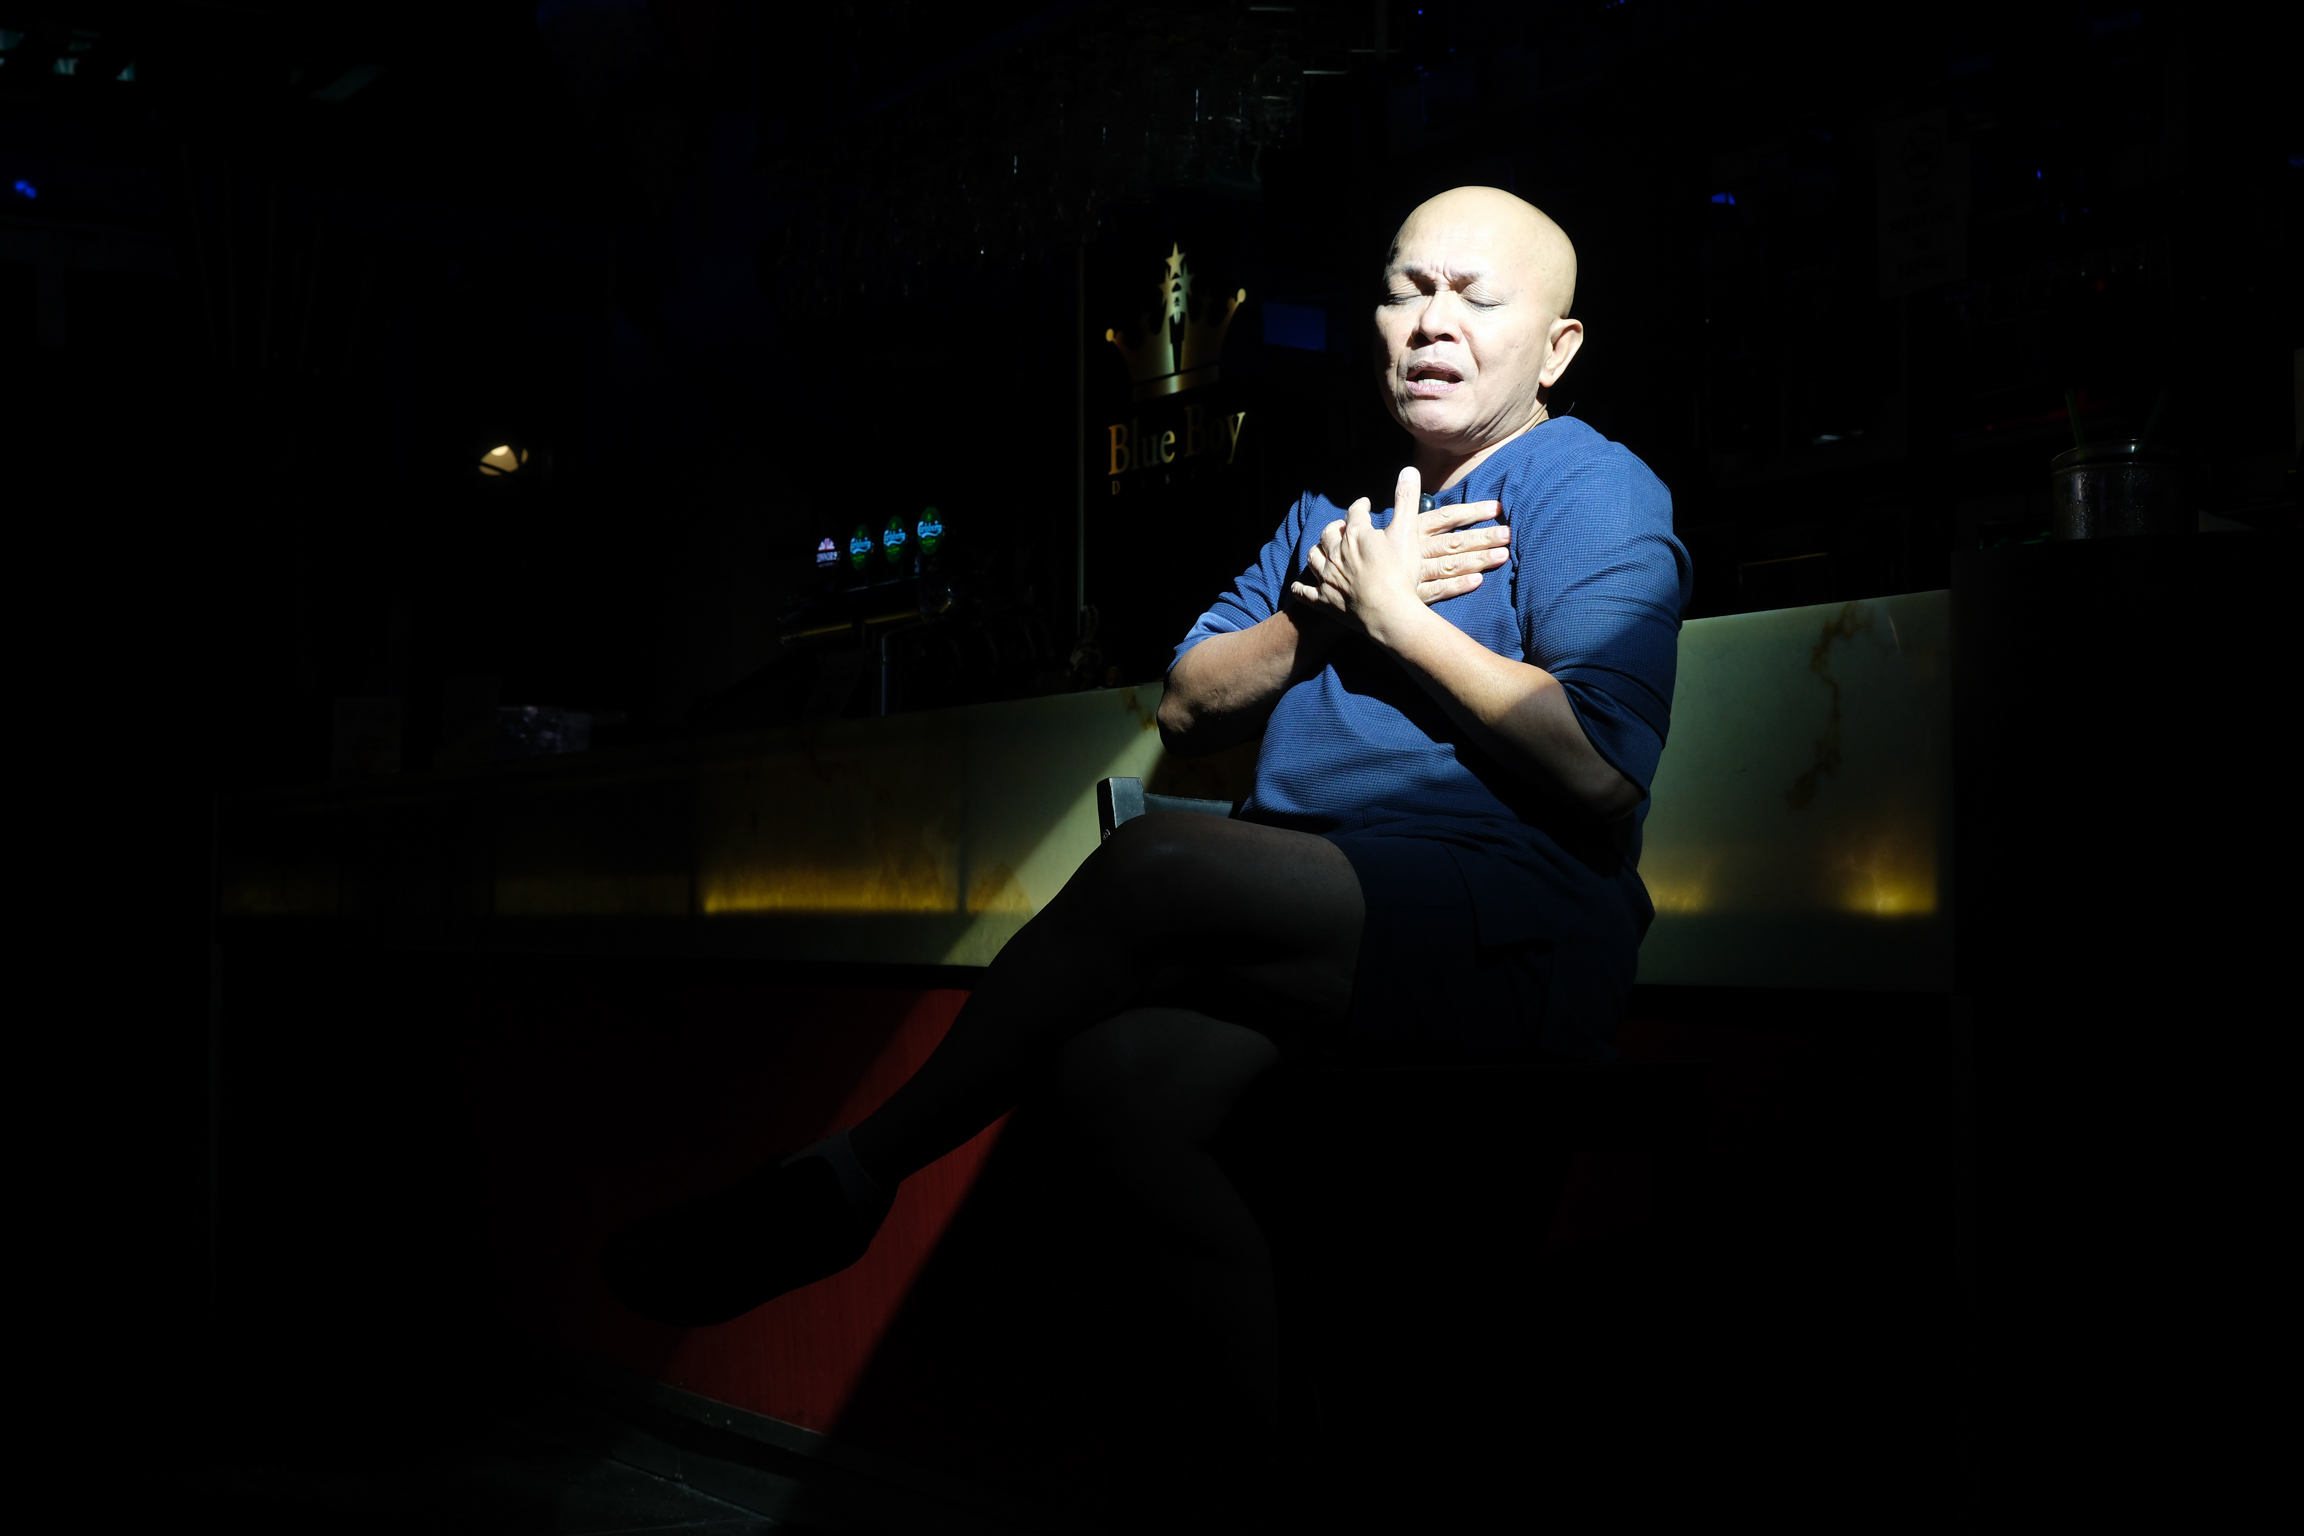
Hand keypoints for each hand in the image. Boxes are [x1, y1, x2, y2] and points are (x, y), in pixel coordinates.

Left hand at [1290, 467, 1481, 645]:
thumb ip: (1406, 499)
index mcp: (1355, 534)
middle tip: (1342, 527)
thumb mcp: (1406, 530)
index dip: (1360, 506)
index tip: (1364, 504)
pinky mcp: (1325, 601)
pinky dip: (1301, 589)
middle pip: (1329, 534)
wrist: (1390, 612)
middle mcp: (1336, 553)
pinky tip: (1298, 586)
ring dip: (1317, 552)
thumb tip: (1409, 470)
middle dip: (1335, 528)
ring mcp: (1328, 578)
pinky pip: (1306, 593)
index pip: (1355, 512)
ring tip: (1323, 550)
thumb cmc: (1400, 572)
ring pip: (1314, 558)